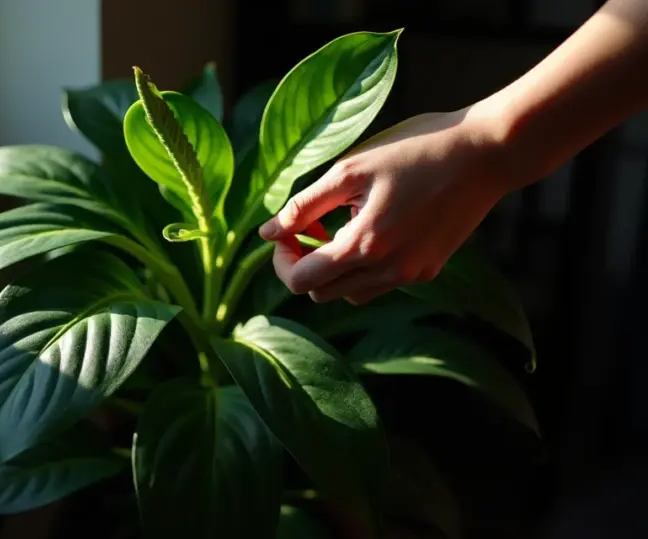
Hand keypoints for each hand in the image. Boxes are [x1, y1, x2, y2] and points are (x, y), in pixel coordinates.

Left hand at [258, 106, 515, 304]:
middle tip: (311, 225)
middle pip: (320, 293)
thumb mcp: (349, 169)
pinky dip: (363, 268)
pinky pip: (379, 286)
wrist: (486, 151)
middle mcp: (390, 272)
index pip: (300, 283)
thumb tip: (266, 233)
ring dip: (334, 269)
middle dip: (305, 264)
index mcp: (365, 247)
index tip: (286, 229)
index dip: (281, 259)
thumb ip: (303, 205)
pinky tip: (371, 229)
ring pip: (349, 294)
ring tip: (341, 226)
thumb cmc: (414, 149)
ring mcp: (412, 276)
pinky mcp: (429, 271)